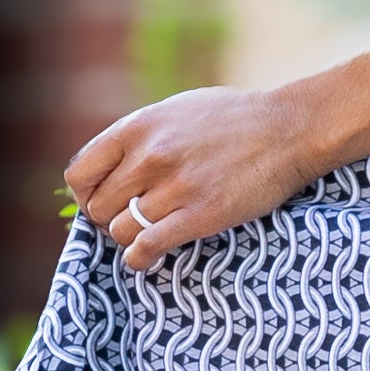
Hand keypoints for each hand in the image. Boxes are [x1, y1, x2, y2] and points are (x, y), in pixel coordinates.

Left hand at [65, 86, 338, 270]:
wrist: (289, 129)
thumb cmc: (235, 120)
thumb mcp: (176, 112)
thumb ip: (140, 137)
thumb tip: (110, 166)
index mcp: (139, 128)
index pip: (79, 174)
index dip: (86, 195)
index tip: (104, 201)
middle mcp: (151, 156)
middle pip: (98, 208)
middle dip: (110, 219)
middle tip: (132, 221)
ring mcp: (176, 186)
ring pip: (120, 231)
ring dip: (129, 238)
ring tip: (149, 233)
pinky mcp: (201, 215)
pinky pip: (147, 247)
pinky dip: (140, 258)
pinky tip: (147, 257)